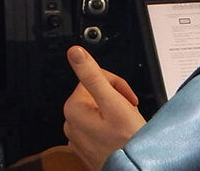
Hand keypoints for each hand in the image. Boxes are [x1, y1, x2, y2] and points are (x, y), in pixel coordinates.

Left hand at [62, 46, 146, 169]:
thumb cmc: (127, 144)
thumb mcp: (114, 104)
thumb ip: (93, 76)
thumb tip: (75, 52)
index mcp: (73, 109)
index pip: (92, 78)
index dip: (115, 84)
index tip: (127, 97)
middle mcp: (70, 123)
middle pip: (95, 94)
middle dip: (115, 98)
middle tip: (129, 110)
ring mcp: (78, 137)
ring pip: (98, 110)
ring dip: (115, 112)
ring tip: (127, 124)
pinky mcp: (87, 147)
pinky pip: (98, 127)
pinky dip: (111, 127)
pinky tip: (121, 133)